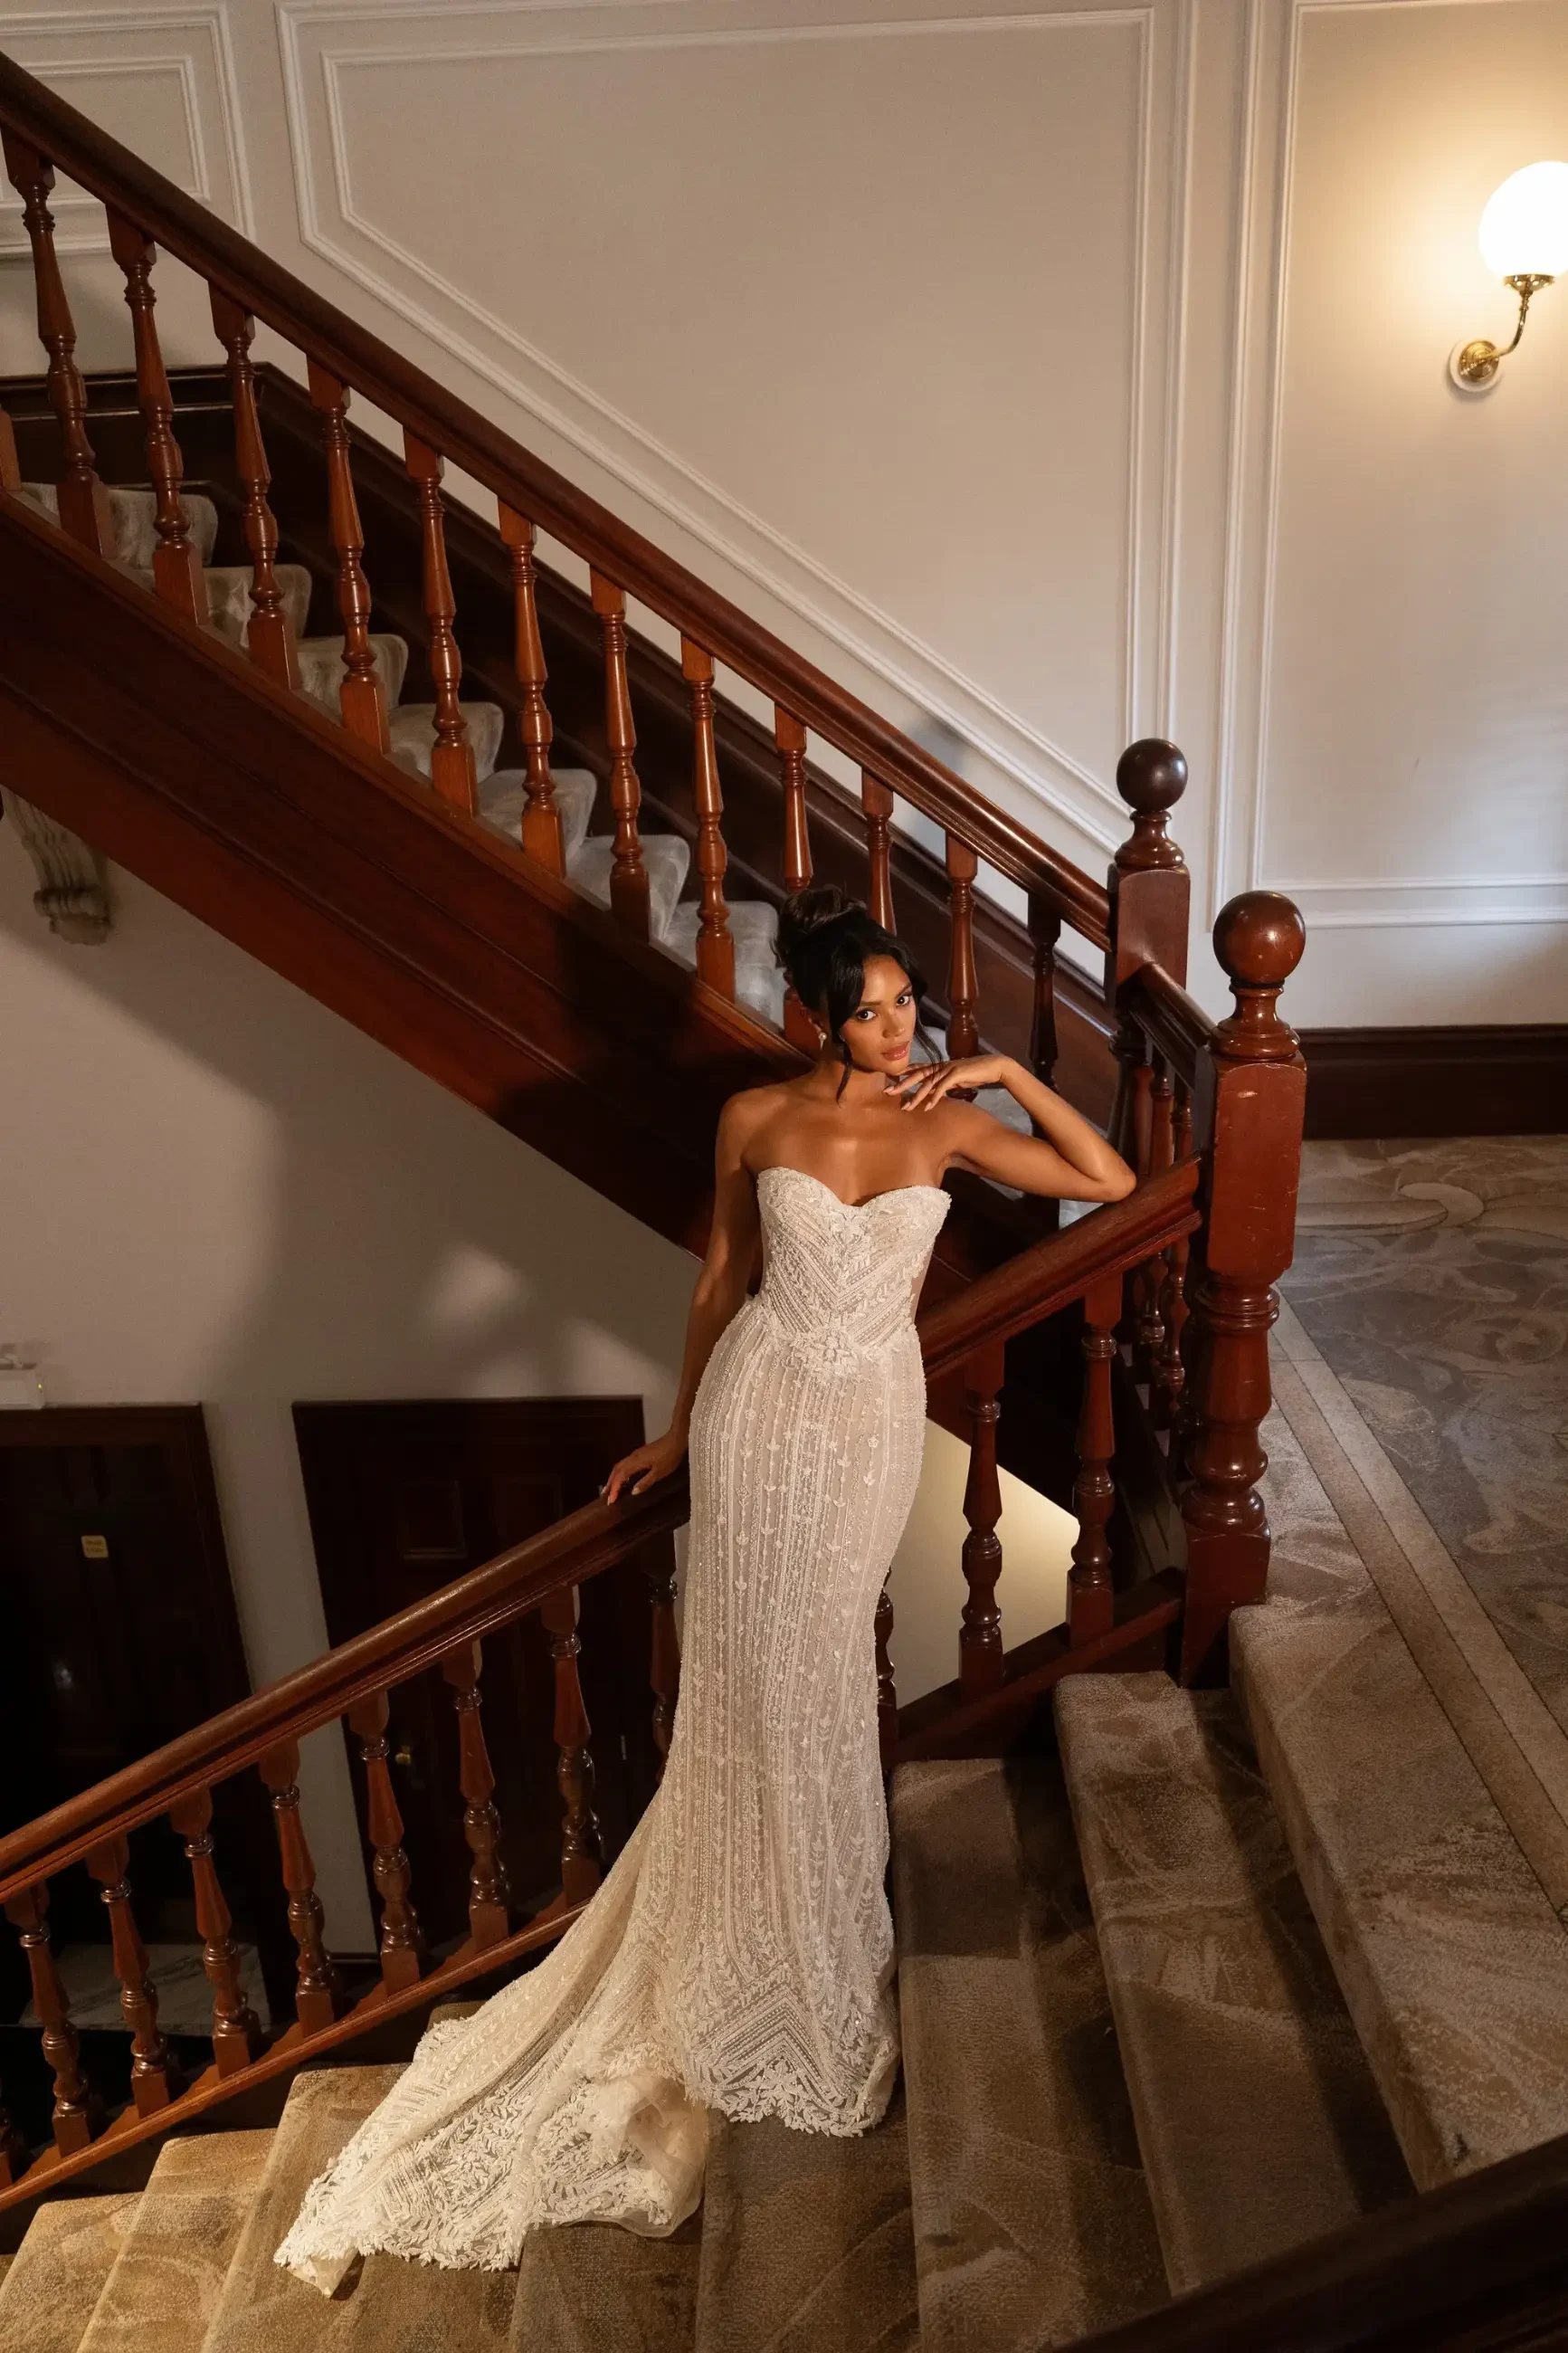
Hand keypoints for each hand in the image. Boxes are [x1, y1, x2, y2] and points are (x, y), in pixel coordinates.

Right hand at [601, 1428, 686, 1503]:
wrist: (676, 1440)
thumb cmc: (669, 1456)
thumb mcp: (659, 1472)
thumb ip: (645, 1482)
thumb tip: (633, 1492)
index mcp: (636, 1462)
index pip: (620, 1477)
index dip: (614, 1488)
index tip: (611, 1500)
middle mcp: (633, 1457)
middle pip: (616, 1470)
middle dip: (610, 1483)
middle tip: (605, 1495)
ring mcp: (636, 1455)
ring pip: (620, 1466)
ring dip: (613, 1477)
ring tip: (610, 1488)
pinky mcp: (640, 1454)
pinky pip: (625, 1464)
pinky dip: (620, 1472)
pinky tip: (623, 1477)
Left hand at [892, 1054, 1012, 1110]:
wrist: (994, 1067)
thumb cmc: (976, 1073)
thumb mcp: (956, 1079)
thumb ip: (944, 1084)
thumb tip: (935, 1092)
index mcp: (940, 1066)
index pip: (918, 1069)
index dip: (904, 1074)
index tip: (890, 1080)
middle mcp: (941, 1066)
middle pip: (916, 1075)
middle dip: (901, 1084)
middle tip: (887, 1092)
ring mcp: (948, 1069)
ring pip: (927, 1083)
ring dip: (915, 1096)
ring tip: (906, 1107)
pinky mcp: (956, 1074)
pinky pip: (942, 1087)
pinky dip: (934, 1098)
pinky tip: (927, 1107)